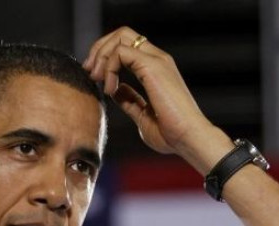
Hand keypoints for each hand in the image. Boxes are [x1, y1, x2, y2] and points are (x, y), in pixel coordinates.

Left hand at [83, 27, 232, 171]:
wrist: (188, 138)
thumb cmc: (171, 135)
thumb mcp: (142, 116)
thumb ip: (130, 101)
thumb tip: (117, 91)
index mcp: (156, 69)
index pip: (127, 46)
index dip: (105, 57)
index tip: (95, 78)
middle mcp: (157, 59)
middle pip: (122, 35)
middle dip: (99, 50)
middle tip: (90, 72)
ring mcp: (156, 60)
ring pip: (120, 38)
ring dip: (101, 56)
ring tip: (97, 79)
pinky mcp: (153, 66)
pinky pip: (121, 52)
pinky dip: (109, 67)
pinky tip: (110, 88)